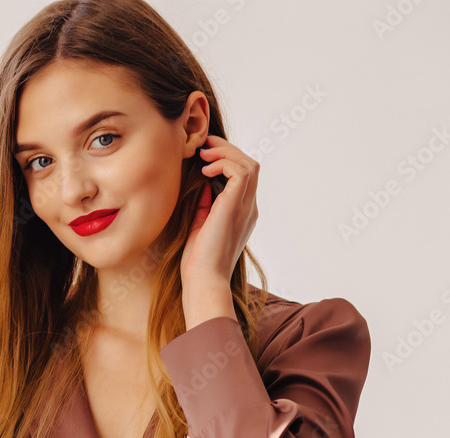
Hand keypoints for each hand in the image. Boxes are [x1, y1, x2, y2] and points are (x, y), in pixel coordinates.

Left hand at [180, 135, 259, 286]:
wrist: (203, 280)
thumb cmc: (198, 260)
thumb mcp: (201, 225)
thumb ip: (206, 205)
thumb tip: (203, 183)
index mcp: (242, 214)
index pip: (244, 176)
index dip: (227, 159)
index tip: (204, 154)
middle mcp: (249, 209)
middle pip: (250, 165)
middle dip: (227, 149)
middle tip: (204, 145)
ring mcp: (246, 208)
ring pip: (249, 164)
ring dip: (226, 152)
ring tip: (204, 153)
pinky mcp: (236, 208)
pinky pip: (240, 172)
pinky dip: (223, 163)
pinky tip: (205, 169)